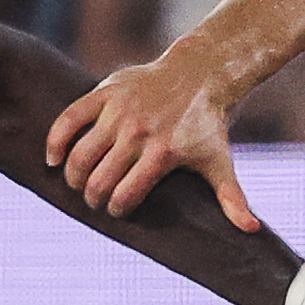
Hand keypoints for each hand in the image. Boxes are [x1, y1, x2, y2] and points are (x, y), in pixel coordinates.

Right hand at [49, 53, 252, 228]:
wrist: (198, 73)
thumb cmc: (207, 124)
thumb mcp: (219, 161)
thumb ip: (231, 198)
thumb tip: (251, 230)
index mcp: (163, 153)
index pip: (125, 196)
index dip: (117, 210)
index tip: (118, 210)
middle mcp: (138, 133)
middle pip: (99, 180)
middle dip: (93, 198)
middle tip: (95, 200)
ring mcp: (119, 112)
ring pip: (81, 154)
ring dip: (73, 177)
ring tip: (76, 182)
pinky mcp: (105, 92)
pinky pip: (69, 119)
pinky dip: (55, 142)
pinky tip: (52, 160)